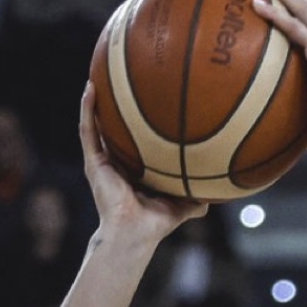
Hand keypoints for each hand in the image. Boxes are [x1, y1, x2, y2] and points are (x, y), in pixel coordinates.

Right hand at [79, 82, 206, 245]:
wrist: (135, 233)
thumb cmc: (156, 223)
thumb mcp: (183, 205)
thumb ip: (197, 199)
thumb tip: (218, 195)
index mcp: (135, 170)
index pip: (135, 141)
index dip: (138, 124)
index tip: (147, 101)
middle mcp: (117, 163)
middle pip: (115, 128)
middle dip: (116, 106)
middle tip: (121, 79)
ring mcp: (103, 161)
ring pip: (96, 124)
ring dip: (95, 100)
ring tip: (98, 73)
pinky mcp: (93, 162)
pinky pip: (88, 130)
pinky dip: (88, 109)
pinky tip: (91, 88)